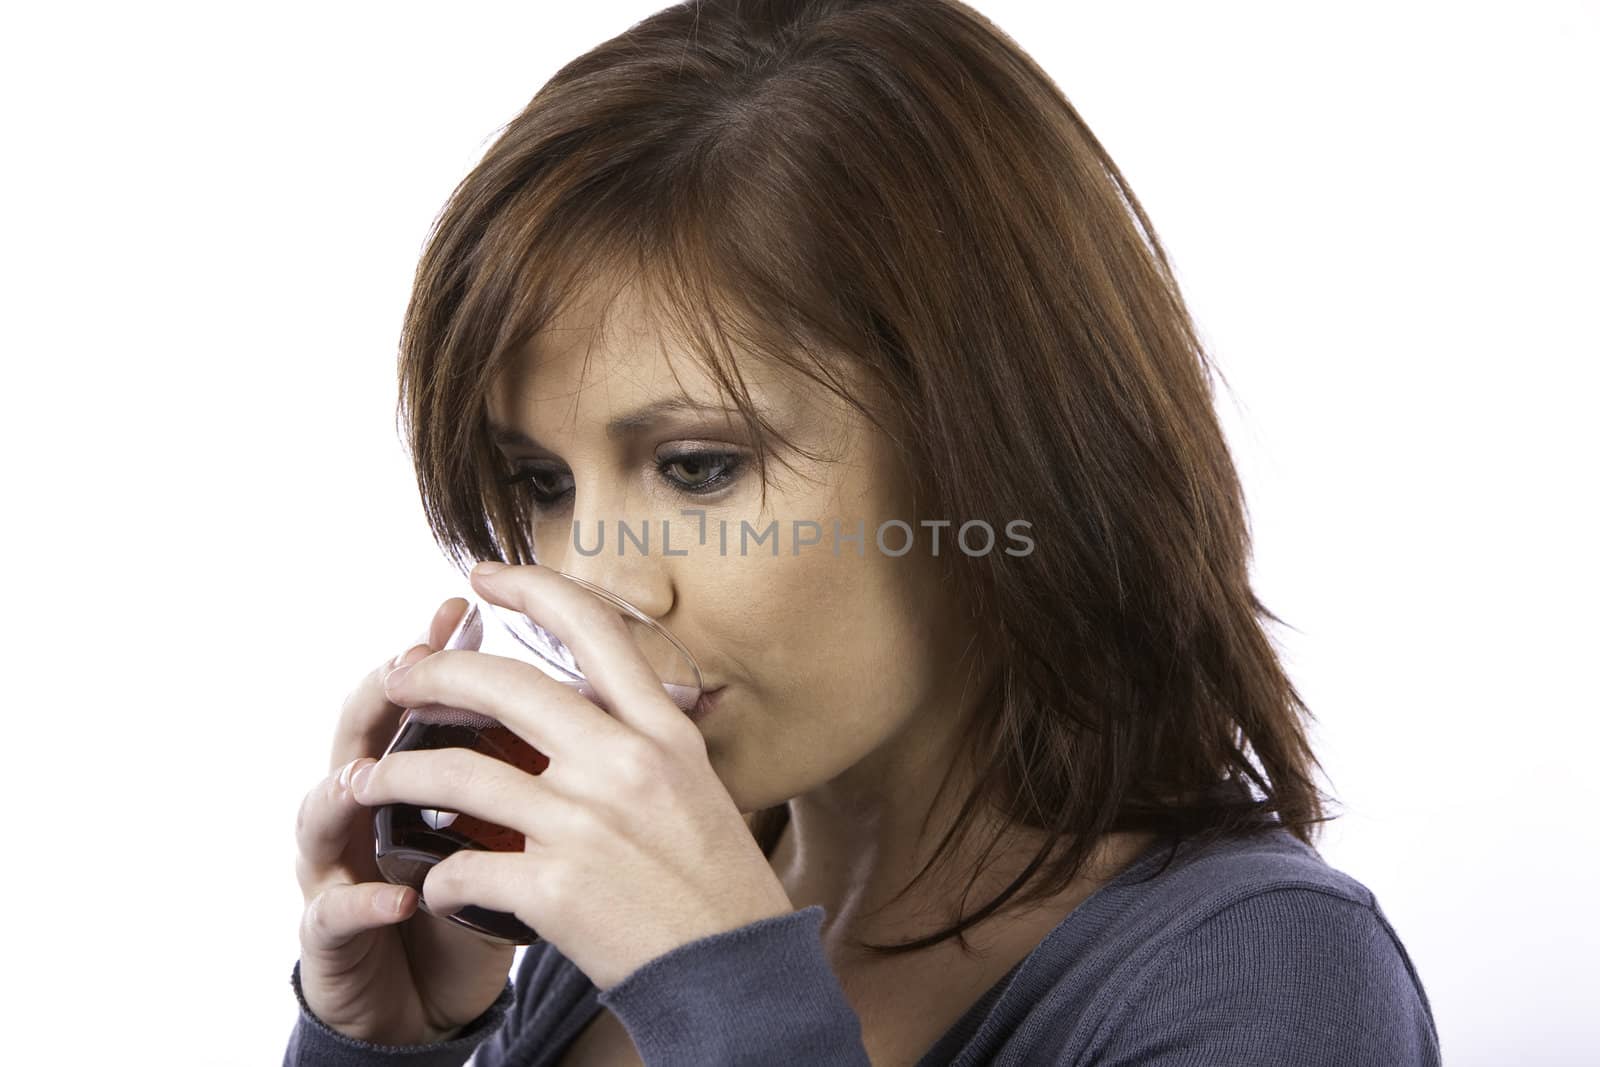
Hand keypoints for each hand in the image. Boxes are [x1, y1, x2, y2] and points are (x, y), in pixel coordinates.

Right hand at [294, 597, 515, 1044]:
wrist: (427, 995)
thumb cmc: (477, 895)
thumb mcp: (512, 827)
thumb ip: (533, 766)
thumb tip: (609, 697)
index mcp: (414, 769)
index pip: (419, 697)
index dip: (438, 650)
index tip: (466, 604)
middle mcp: (363, 807)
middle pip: (355, 732)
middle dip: (381, 693)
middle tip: (409, 662)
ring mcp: (335, 868)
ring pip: (320, 812)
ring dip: (346, 788)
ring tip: (370, 776)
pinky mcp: (331, 936)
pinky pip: (334, 913)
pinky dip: (364, 901)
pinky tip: (403, 895)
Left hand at [351, 561, 795, 989]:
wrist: (736, 974)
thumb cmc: (719, 885)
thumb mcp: (698, 787)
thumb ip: (644, 743)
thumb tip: (588, 707)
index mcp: (661, 732)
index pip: (592, 629)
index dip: (531, 588)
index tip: (485, 575)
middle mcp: (621, 763)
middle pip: (500, 686)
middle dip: (429, 674)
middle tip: (395, 677)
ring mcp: (584, 822)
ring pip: (453, 774)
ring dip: (392, 775)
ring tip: (362, 782)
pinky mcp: (553, 887)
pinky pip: (461, 867)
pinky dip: (437, 879)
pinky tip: (435, 889)